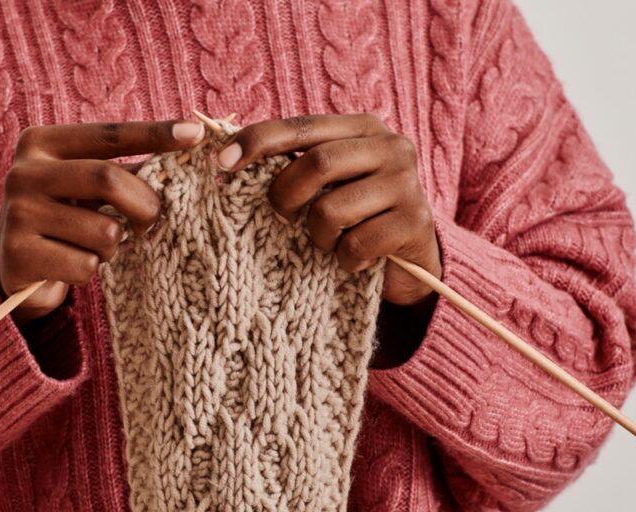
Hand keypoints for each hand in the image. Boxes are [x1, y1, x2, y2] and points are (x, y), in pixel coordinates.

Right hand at [0, 118, 206, 323]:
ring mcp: (17, 214)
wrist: (12, 265)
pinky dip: (91, 270)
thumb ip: (125, 170)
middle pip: (108, 179)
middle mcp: (23, 173)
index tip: (195, 133)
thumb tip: (185, 151)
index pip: (108, 134)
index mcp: (40, 143)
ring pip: (103, 231)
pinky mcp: (18, 255)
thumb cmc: (63, 216)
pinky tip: (70, 266)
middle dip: (143, 205)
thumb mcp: (87, 186)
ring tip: (92, 247)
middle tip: (151, 223)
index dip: (154, 133)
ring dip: (113, 246)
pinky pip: (85, 265)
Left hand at [215, 113, 441, 305]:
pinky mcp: (414, 224)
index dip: (258, 140)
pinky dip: (345, 259)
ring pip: (332, 209)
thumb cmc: (356, 216)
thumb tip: (227, 159)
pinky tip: (357, 260)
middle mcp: (392, 147)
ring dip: (318, 236)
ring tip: (331, 242)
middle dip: (285, 195)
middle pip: (318, 163)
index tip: (221, 162)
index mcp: (364, 128)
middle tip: (281, 217)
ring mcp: (407, 185)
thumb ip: (294, 164)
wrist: (411, 261)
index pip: (301, 126)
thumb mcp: (328, 183)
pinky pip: (356, 244)